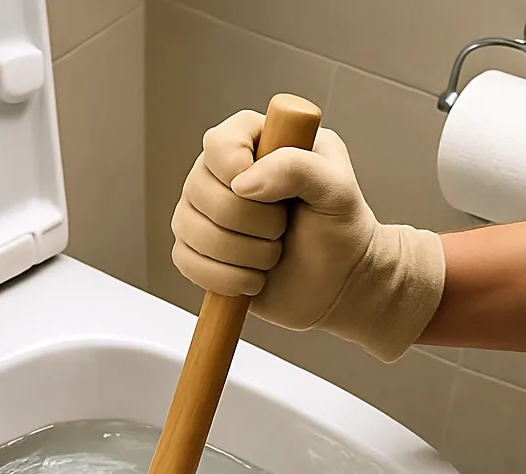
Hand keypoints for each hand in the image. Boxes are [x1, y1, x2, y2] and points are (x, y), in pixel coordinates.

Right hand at [170, 110, 445, 361]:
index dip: (238, 171)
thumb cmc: (340, 228)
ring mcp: (204, 211)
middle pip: (200, 190)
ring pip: (189, 228)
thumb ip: (299, 167)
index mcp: (258, 140)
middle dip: (251, 223)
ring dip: (241, 254)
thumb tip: (243, 183)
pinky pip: (185, 260)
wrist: (338, 281)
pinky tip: (253, 279)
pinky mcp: (197, 249)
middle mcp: (222, 171)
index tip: (275, 196)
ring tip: (272, 255)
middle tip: (284, 230)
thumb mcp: (336, 189)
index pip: (220, 142)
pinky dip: (224, 278)